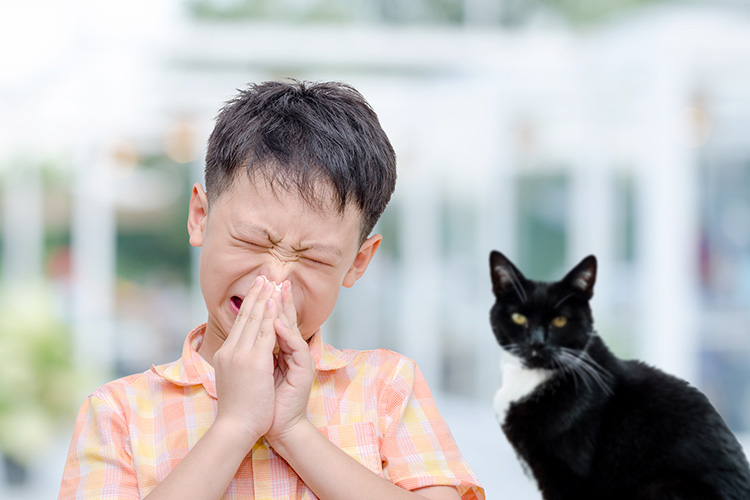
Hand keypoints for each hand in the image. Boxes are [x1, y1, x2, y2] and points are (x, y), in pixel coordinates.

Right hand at [212, 276, 279, 451]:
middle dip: (255, 295)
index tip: (256, 290)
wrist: (235, 428)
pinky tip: (273, 302)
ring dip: (263, 299)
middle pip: (244, 316)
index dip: (249, 306)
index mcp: (226, 355)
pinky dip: (268, 315)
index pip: (239, 324)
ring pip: (253, 320)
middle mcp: (230, 351)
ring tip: (270, 281)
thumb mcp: (236, 381)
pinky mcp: (253, 360)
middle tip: (263, 276)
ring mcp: (240, 354)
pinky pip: (263, 331)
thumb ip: (238, 364)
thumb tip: (240, 354)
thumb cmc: (238, 410)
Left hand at [266, 281, 314, 444]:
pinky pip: (294, 347)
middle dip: (280, 299)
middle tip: (277, 278)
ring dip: (284, 310)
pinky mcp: (304, 371)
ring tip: (278, 291)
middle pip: (285, 320)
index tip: (262, 283)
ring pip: (291, 329)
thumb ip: (259, 351)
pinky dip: (285, 333)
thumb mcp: (259, 371)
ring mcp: (300, 360)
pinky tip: (278, 321)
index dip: (269, 303)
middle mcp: (293, 352)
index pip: (275, 321)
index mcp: (281, 351)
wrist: (280, 426)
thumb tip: (245, 335)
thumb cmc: (266, 403)